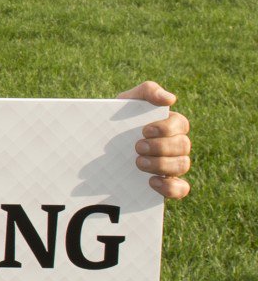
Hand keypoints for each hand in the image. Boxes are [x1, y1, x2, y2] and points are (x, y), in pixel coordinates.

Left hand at [117, 81, 190, 199]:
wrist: (96, 143)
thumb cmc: (116, 119)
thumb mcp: (127, 101)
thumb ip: (147, 91)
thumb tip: (170, 99)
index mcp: (170, 125)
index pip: (180, 124)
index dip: (166, 128)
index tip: (144, 130)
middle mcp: (175, 145)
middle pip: (184, 146)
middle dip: (161, 147)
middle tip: (137, 147)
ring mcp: (171, 165)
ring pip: (183, 165)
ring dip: (162, 165)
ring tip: (138, 162)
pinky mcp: (165, 184)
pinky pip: (181, 189)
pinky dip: (171, 187)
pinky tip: (152, 182)